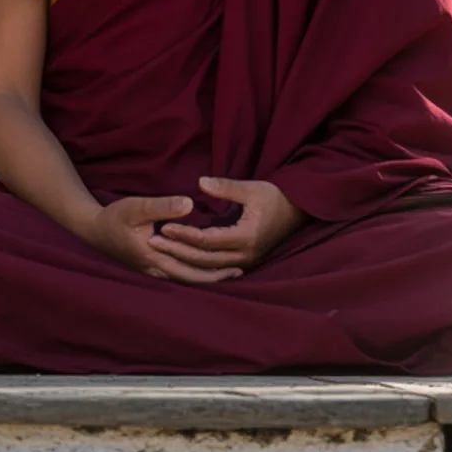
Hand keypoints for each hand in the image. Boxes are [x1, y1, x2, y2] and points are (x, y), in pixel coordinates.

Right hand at [83, 195, 242, 284]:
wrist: (93, 229)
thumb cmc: (114, 216)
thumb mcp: (137, 207)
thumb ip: (163, 206)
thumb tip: (189, 204)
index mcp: (154, 258)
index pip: (190, 271)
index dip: (213, 271)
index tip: (235, 265)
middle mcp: (155, 270)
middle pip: (191, 279)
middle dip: (214, 277)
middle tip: (239, 272)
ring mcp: (152, 270)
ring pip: (184, 278)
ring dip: (205, 276)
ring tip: (227, 271)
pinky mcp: (150, 265)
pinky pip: (176, 273)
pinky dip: (193, 271)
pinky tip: (204, 266)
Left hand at [151, 176, 309, 274]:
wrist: (299, 212)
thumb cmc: (276, 197)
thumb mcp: (252, 188)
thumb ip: (225, 187)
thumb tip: (199, 182)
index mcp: (246, 237)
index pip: (207, 240)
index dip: (184, 234)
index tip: (163, 226)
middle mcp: (245, 256)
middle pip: (204, 259)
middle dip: (177, 250)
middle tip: (152, 242)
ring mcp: (246, 262)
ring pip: (208, 267)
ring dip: (184, 259)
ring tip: (162, 249)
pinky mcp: (244, 263)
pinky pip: (216, 268)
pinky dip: (197, 265)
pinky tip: (181, 258)